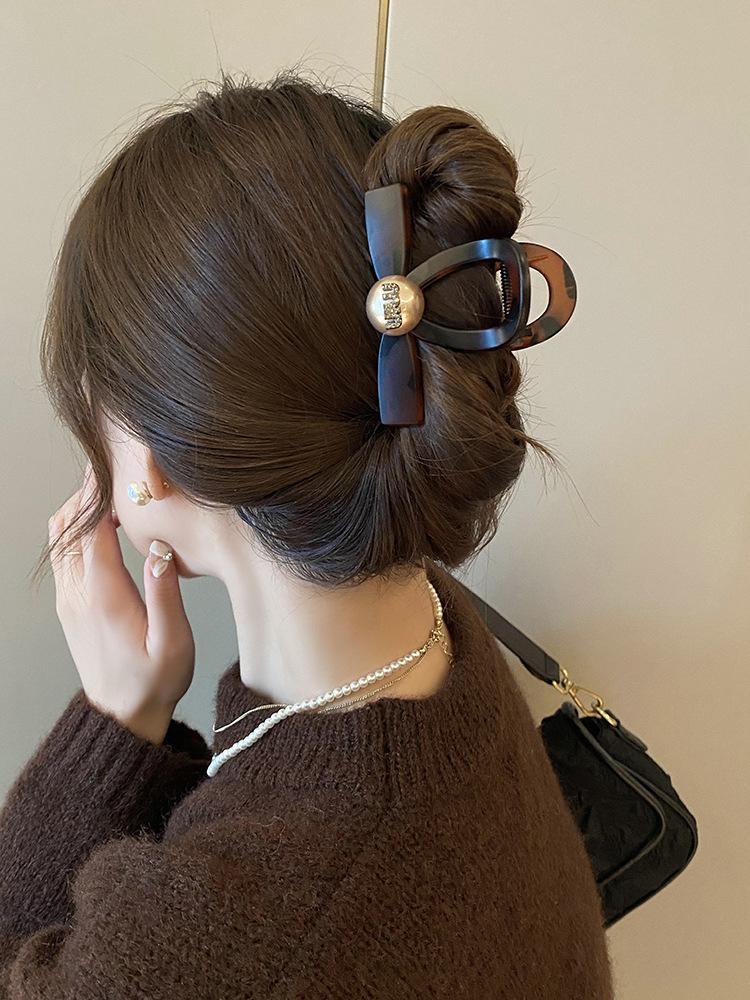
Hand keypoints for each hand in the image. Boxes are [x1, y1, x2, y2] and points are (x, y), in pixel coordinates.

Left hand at [48, 461, 194, 744]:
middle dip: (85, 495)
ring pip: (59, 542)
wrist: (122, 717)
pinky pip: (61, 558)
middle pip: (70, 529)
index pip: (93, 532)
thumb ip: (166, 595)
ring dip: (76, 511)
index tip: (115, 471)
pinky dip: (72, 532)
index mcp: (104, 596)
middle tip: (107, 468)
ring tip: (99, 489)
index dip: (101, 497)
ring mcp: (69, 601)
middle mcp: (79, 595)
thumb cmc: (153, 682)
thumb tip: (159, 551)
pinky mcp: (70, 608)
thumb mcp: (173, 643)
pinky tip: (93, 526)